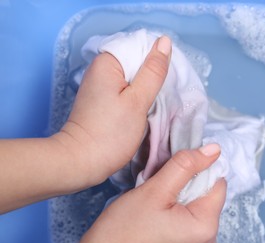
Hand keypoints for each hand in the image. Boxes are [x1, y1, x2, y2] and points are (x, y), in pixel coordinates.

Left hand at [52, 36, 171, 187]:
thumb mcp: (138, 100)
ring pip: (134, 77)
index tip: (167, 81)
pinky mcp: (103, 99)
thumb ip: (153, 71)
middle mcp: (101, 69)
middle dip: (153, 75)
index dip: (157, 60)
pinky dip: (138, 97)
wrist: (81, 162)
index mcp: (108, 62)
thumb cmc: (110, 133)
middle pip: (137, 62)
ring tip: (156, 104)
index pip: (140, 46)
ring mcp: (101, 85)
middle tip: (164, 95)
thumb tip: (164, 42)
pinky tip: (145, 109)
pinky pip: (127, 90)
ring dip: (147, 88)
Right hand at [71, 144, 226, 242]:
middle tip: (160, 188)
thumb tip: (214, 149)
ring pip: (196, 206)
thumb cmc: (123, 231)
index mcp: (207, 227)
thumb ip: (185, 166)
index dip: (197, 169)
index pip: (217, 183)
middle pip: (207, 195)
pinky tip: (156, 215)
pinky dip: (175, 211)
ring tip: (155, 203)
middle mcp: (209, 241)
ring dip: (179, 197)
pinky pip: (188, 220)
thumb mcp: (155, 191)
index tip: (174, 171)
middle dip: (186, 184)